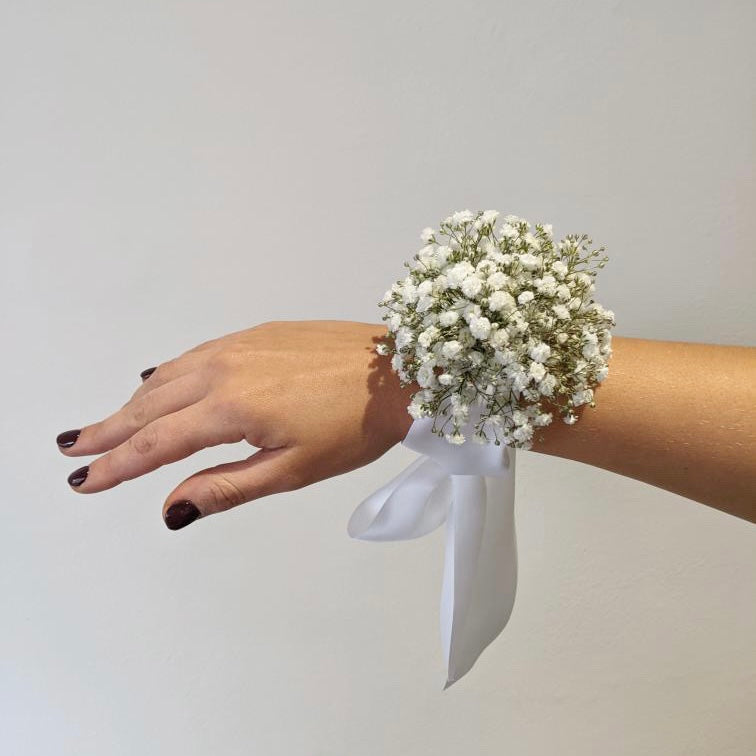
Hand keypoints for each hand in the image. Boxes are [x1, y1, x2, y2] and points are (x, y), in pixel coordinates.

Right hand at [56, 320, 416, 528]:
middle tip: (75, 447)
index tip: (83, 479)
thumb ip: (225, 487)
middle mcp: (225, 368)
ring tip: (109, 421)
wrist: (401, 371)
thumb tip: (170, 509)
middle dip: (111, 429)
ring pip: (171, 376)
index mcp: (231, 406)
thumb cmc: (355, 427)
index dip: (117, 464)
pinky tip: (161, 381)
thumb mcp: (292, 469)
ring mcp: (241, 344)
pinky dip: (170, 374)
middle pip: (152, 405)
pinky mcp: (258, 333)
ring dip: (136, 402)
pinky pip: (198, 355)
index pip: (156, 442)